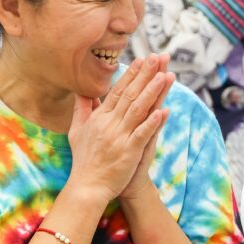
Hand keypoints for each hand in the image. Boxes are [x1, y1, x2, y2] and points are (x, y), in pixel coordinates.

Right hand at [66, 54, 170, 204]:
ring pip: (138, 110)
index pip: (117, 91)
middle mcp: (109, 124)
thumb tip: (81, 92)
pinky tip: (164, 110)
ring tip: (166, 76)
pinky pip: (142, 134)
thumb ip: (81, 109)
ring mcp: (119, 137)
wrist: (87, 186)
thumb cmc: (84, 160)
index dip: (132, 75)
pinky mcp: (128, 151)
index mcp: (99, 118)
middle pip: (130, 95)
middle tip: (159, 58)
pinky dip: (153, 122)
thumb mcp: (76, 131)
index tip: (143, 60)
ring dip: (153, 92)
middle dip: (146, 75)